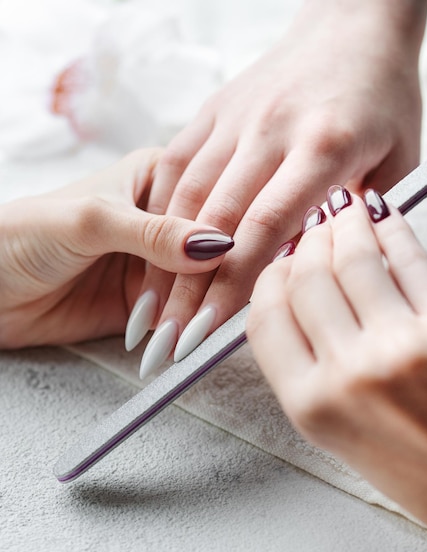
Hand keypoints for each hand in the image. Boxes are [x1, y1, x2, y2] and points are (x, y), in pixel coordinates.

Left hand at [0, 148, 232, 347]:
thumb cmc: (24, 233)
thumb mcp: (92, 220)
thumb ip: (153, 232)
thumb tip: (216, 244)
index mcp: (157, 176)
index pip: (208, 199)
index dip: (226, 228)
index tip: (242, 256)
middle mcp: (164, 218)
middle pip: (209, 246)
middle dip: (212, 278)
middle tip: (219, 306)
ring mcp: (158, 262)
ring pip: (198, 284)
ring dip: (198, 309)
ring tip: (200, 330)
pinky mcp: (149, 301)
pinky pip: (179, 314)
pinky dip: (185, 328)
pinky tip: (189, 339)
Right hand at [135, 0, 426, 376]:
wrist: (354, 25)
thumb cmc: (381, 96)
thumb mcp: (398, 160)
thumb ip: (360, 218)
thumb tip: (318, 267)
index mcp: (323, 147)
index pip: (266, 229)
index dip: (231, 287)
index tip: (207, 332)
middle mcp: (271, 131)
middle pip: (216, 222)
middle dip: (186, 289)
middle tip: (167, 339)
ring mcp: (236, 117)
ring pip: (186, 197)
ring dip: (161, 259)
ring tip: (149, 309)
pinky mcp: (214, 109)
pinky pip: (176, 163)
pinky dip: (158, 212)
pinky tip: (146, 250)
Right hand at [247, 188, 426, 541]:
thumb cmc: (405, 461)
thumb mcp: (328, 428)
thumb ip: (297, 362)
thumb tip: (289, 289)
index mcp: (310, 404)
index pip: (265, 317)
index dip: (266, 278)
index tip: (278, 263)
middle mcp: (350, 373)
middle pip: (305, 279)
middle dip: (305, 242)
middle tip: (312, 226)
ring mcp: (401, 345)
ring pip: (352, 258)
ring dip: (344, 223)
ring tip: (343, 208)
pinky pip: (408, 258)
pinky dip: (391, 227)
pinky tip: (382, 214)